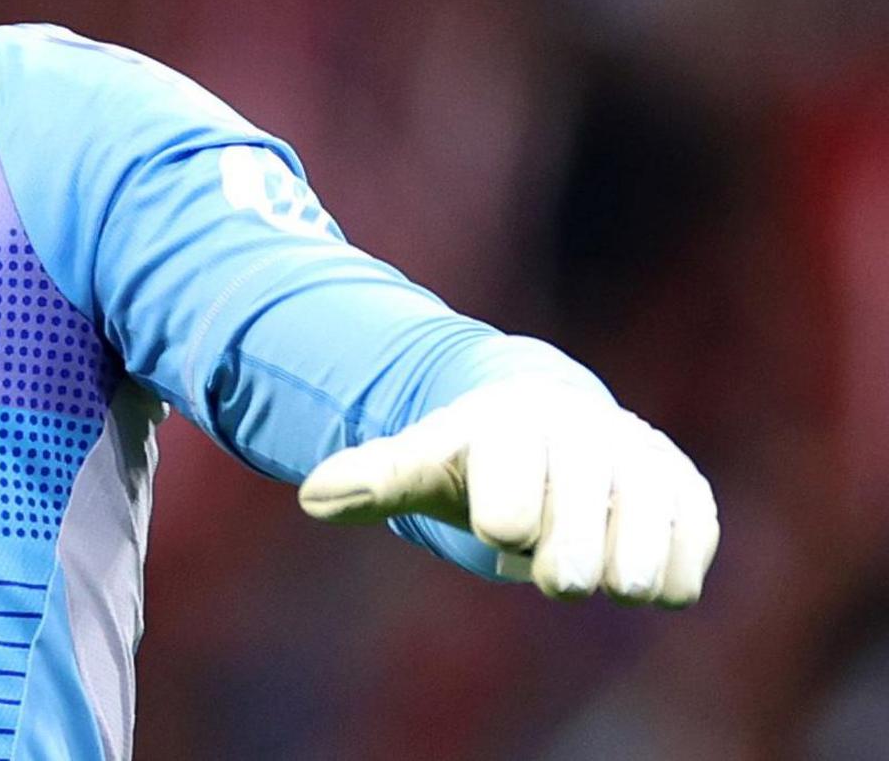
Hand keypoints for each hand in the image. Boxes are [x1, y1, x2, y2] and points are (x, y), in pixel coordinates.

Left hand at [297, 377, 718, 605]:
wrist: (552, 425)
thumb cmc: (477, 456)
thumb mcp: (422, 462)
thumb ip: (371, 479)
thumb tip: (312, 497)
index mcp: (513, 426)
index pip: (512, 505)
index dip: (506, 524)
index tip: (499, 527)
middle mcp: (586, 434)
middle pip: (579, 539)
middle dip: (564, 564)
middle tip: (556, 573)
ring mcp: (644, 461)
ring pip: (643, 555)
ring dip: (619, 576)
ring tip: (598, 568)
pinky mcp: (688, 492)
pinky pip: (691, 557)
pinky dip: (668, 577)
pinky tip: (636, 568)